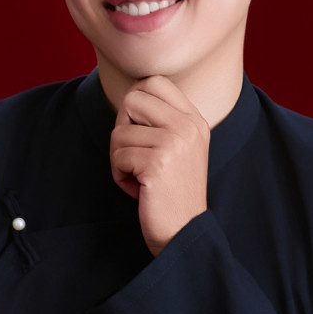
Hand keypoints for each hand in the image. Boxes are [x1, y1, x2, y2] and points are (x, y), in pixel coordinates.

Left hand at [109, 76, 209, 254]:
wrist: (183, 232)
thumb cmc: (171, 192)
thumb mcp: (177, 148)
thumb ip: (161, 120)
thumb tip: (128, 97)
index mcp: (194, 119)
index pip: (154, 82)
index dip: (134, 104)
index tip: (138, 131)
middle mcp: (188, 126)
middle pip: (132, 100)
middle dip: (122, 129)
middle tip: (133, 154)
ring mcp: (175, 142)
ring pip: (119, 132)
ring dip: (119, 159)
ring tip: (139, 177)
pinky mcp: (158, 162)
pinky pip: (117, 157)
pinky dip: (119, 176)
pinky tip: (138, 190)